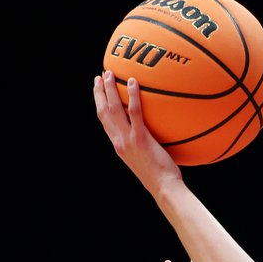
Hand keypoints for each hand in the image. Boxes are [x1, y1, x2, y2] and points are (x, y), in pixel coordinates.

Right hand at [93, 70, 181, 189]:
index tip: (98, 90)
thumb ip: (142, 144)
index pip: (104, 122)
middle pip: (103, 112)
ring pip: (114, 109)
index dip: (99, 104)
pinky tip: (133, 82)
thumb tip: (152, 132)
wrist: (164, 188)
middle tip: (100, 76)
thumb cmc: (160, 176)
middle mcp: (119, 142)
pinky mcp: (140, 139)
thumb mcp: (145, 159)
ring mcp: (128, 140)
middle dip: (99, 92)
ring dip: (110, 89)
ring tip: (110, 73)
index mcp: (118, 146)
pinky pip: (135, 112)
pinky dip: (132, 95)